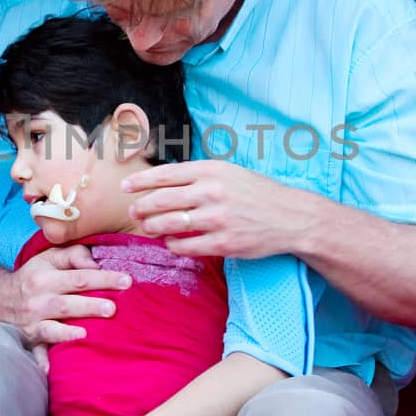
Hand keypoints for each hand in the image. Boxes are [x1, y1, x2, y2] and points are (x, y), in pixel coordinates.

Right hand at [0, 244, 131, 349]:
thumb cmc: (33, 277)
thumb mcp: (49, 257)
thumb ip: (74, 254)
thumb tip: (96, 264)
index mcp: (45, 278)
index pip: (79, 277)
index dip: (103, 278)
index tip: (126, 281)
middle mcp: (38, 301)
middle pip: (67, 304)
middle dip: (90, 306)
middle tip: (113, 309)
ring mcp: (32, 323)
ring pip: (52, 328)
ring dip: (68, 332)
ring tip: (88, 333)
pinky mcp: (28, 341)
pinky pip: (34, 352)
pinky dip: (40, 361)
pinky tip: (49, 369)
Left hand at [123, 160, 300, 258]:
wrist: (291, 217)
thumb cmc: (256, 193)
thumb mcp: (229, 172)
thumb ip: (199, 175)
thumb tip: (163, 181)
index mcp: (212, 170)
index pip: (166, 174)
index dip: (141, 182)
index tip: (125, 187)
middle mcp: (213, 192)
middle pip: (161, 200)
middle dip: (141, 207)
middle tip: (132, 212)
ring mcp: (218, 219)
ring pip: (169, 224)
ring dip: (153, 227)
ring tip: (149, 227)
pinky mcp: (223, 243)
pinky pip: (186, 246)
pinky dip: (173, 244)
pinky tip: (172, 242)